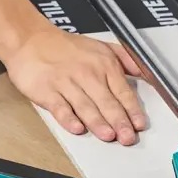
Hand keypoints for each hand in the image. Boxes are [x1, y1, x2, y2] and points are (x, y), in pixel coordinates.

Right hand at [5, 24, 147, 145]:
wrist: (30, 39)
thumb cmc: (66, 47)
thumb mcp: (102, 47)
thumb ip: (127, 60)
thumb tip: (147, 74)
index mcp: (104, 64)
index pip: (123, 92)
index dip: (132, 110)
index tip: (139, 124)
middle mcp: (87, 74)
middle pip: (107, 102)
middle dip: (120, 121)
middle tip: (128, 138)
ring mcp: (66, 83)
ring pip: (86, 106)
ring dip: (99, 122)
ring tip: (109, 136)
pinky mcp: (47, 91)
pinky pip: (60, 107)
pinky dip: (69, 118)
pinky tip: (77, 128)